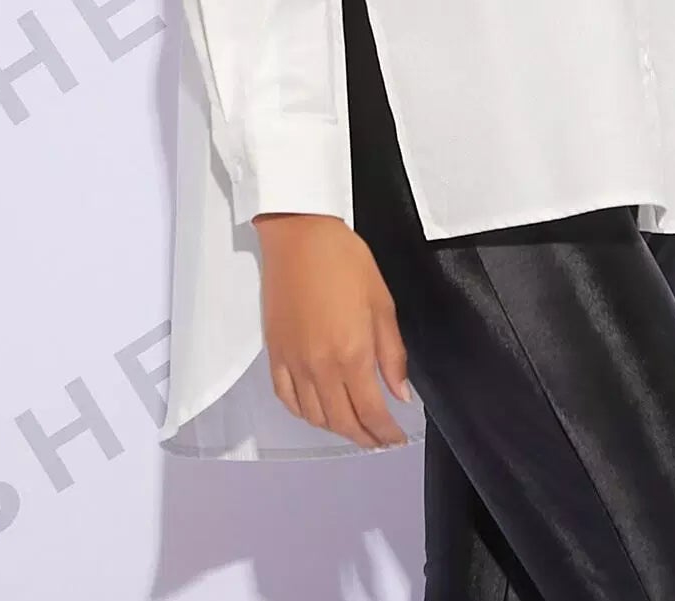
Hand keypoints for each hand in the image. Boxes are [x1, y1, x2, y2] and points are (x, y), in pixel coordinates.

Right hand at [253, 212, 411, 449]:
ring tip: (353, 425)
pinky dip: (304, 414)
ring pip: (314, 416)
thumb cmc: (344, 259)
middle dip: (364, 437)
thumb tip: (400, 393)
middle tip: (379, 439)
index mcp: (352, 353)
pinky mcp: (274, 354)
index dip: (385, 433)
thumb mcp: (382, 302)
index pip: (371, 411)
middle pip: (342, 421)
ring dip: (336, 428)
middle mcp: (320, 366)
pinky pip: (287, 399)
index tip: (395, 438)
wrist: (299, 235)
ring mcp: (293, 362)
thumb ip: (392, 353)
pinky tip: (317, 411)